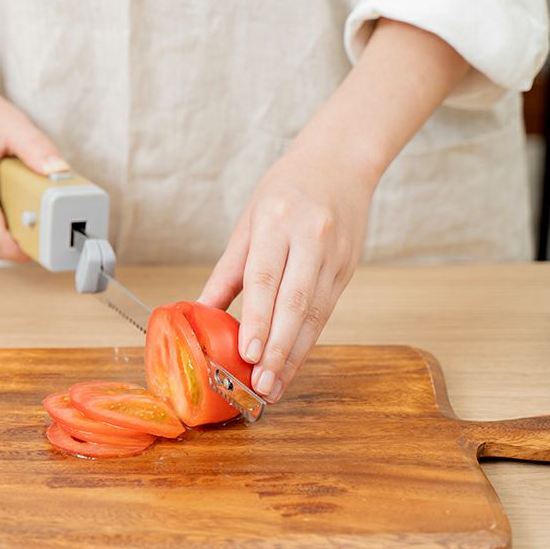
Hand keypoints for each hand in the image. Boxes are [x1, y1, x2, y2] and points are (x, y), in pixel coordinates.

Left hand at [198, 138, 376, 403]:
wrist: (339, 163)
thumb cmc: (286, 189)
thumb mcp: (249, 220)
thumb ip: (228, 269)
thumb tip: (201, 310)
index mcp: (277, 221)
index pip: (266, 278)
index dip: (259, 320)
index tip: (249, 355)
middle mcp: (311, 238)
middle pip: (296, 302)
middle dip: (279, 349)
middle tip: (263, 385)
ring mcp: (335, 254)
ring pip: (316, 313)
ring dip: (295, 354)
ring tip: (275, 386)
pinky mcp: (348, 268)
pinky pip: (326, 311)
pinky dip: (308, 339)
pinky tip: (293, 362)